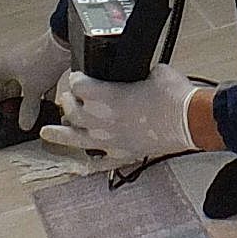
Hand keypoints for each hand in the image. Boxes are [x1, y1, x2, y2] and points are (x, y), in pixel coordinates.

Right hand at [0, 32, 70, 127]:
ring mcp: (30, 60)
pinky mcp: (44, 61)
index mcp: (5, 66)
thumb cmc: (42, 61)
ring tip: (32, 110)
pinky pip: (39, 79)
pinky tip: (49, 102)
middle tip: (15, 112)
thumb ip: (28, 109)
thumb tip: (24, 123)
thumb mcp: (32, 90)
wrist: (63, 44)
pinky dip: (42, 91)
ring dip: (28, 96)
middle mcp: (15, 61)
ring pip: (25, 82)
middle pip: (9, 84)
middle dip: (13, 99)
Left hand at [40, 64, 202, 165]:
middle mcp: (101, 120)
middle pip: (71, 110)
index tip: (80, 76)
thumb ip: (138, 73)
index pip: (78, 84)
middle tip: (68, 98)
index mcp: (105, 96)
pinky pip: (100, 162)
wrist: (190, 121)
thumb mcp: (154, 72)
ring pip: (75, 139)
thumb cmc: (173, 95)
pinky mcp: (123, 154)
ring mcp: (109, 140)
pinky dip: (90, 164)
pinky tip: (81, 165)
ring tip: (46, 133)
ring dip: (59, 135)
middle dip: (68, 101)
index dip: (78, 78)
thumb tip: (139, 73)